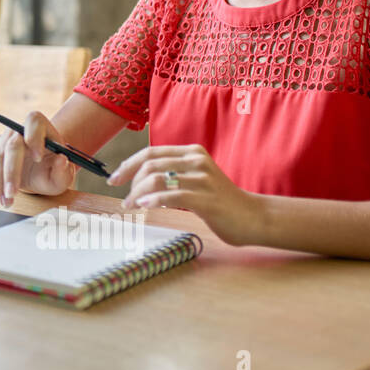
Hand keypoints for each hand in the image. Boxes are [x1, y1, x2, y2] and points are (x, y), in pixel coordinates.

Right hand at [0, 111, 76, 204]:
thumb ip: (64, 170)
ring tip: (8, 200)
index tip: (37, 158)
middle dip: (11, 171)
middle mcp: (20, 128)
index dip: (34, 137)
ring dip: (0, 181)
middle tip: (12, 192)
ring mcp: (5, 136)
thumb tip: (62, 160)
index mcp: (41, 127)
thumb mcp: (63, 176)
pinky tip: (1, 193)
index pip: (34, 122)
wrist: (40, 172)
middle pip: (12, 145)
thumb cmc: (53, 170)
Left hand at [110, 144, 263, 245]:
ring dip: (137, 194)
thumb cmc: (220, 201)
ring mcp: (203, 178)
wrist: (254, 217)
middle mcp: (196, 160)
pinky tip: (144, 207)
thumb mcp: (195, 180)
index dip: (128, 165)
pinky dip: (154, 201)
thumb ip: (173, 175)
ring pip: (158, 180)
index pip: (150, 153)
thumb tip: (138, 180)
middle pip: (150, 165)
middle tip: (123, 199)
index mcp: (191, 152)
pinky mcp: (207, 198)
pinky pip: (173, 196)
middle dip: (129, 181)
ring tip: (131, 206)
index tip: (114, 179)